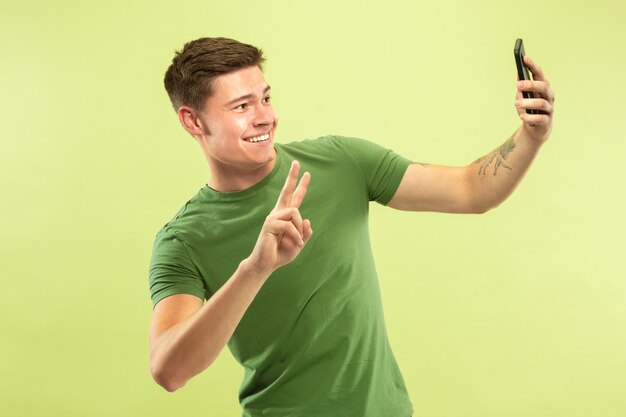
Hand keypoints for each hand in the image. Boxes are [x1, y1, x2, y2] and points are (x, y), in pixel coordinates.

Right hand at [245, 161, 312, 277]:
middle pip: (286, 191)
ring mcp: (272, 217)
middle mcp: (278, 213)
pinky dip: (296, 236)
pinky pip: (289, 225)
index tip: (306, 173)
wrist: (265, 264)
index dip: (300, 185)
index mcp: (285, 216)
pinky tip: (295, 244)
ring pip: (294, 212)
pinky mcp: (269, 224)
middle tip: (297, 163)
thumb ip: (304, 233)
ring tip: (297, 242)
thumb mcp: (299, 243)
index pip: (294, 197)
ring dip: (299, 230)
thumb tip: (307, 219)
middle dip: (293, 177)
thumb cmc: (280, 254)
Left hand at [514, 55, 555, 142]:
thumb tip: (519, 72)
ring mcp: (549, 108)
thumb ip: (522, 86)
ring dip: (527, 102)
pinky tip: (522, 117)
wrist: (535, 129)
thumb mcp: (523, 96)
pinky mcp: (547, 121)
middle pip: (543, 87)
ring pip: (541, 103)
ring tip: (515, 104)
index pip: (539, 74)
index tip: (524, 58)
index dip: (532, 66)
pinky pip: (540, 118)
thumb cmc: (529, 109)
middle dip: (531, 84)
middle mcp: (548, 96)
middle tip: (518, 84)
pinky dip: (530, 117)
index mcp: (543, 87)